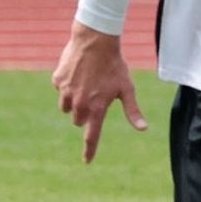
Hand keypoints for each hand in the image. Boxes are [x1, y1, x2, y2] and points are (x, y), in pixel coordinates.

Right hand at [51, 20, 147, 162]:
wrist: (95, 40)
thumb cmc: (114, 65)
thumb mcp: (126, 88)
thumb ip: (132, 110)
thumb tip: (143, 129)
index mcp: (97, 108)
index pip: (91, 136)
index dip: (89, 150)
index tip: (87, 161)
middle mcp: (79, 104)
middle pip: (78, 120)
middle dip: (84, 113)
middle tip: (94, 95)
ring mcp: (66, 92)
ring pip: (66, 108)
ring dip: (73, 102)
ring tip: (85, 84)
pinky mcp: (57, 81)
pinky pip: (60, 90)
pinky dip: (67, 85)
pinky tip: (77, 72)